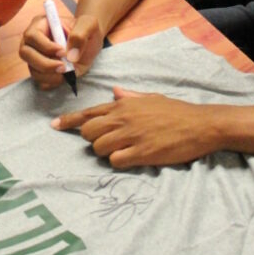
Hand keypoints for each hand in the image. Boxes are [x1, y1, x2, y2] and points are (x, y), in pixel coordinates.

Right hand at [19, 13, 104, 88]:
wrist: (89, 42)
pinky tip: (64, 76)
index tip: (63, 52)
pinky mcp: (40, 70)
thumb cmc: (86, 30)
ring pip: (32, 69)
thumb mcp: (89, 25)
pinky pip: (39, 80)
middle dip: (45, 63)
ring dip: (50, 75)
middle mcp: (33, 41)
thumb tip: (70, 55)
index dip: (45, 46)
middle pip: (26, 53)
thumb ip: (80, 35)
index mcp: (41, 24)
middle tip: (64, 67)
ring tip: (67, 72)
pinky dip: (52, 81)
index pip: (32, 36)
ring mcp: (35, 56)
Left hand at [53, 87, 220, 167]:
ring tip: (123, 150)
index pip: (88, 112)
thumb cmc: (176, 111)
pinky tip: (131, 158)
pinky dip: (119, 162)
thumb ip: (130, 97)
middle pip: (88, 132)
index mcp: (124, 104)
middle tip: (108, 142)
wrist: (200, 125)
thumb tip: (115, 92)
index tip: (54, 126)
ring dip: (106, 152)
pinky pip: (115, 161)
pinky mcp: (141, 153)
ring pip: (99, 148)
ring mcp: (131, 136)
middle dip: (92, 139)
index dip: (68, 121)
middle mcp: (123, 118)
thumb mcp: (151, 98)